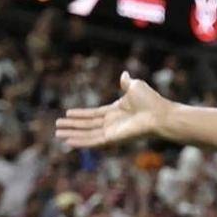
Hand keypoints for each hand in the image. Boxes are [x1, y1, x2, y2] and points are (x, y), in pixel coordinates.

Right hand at [55, 72, 171, 148]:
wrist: (159, 114)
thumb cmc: (151, 100)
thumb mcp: (135, 86)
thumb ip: (126, 82)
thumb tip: (124, 74)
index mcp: (116, 111)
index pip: (93, 114)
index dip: (80, 114)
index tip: (67, 113)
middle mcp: (112, 123)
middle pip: (87, 125)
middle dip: (72, 126)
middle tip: (57, 127)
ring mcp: (111, 132)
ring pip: (87, 134)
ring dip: (72, 134)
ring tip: (57, 134)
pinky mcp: (112, 139)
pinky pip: (93, 141)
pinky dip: (80, 141)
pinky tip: (68, 141)